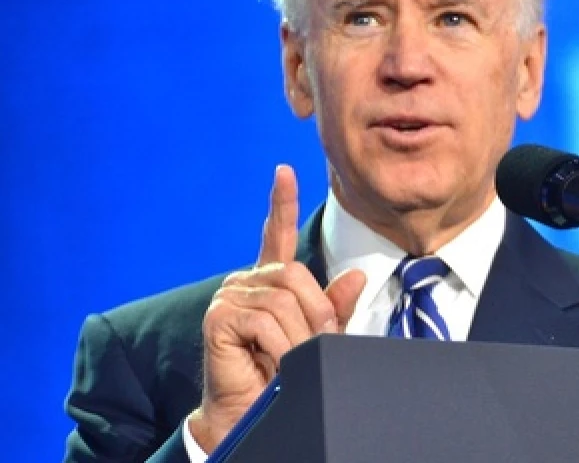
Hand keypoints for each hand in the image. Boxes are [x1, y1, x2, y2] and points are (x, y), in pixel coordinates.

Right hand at [189, 165, 365, 452]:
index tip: (285, 171)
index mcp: (270, 281)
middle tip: (310, 346)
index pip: (275, 234)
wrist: (252, 410)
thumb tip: (357, 275)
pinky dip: (280, 346)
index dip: (281, 203)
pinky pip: (266, 320)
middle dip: (316, 314)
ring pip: (284, 300)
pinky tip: (273, 362)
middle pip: (297, 275)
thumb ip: (336, 306)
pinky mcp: (218, 317)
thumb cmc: (285, 372)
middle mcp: (246, 281)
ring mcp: (229, 296)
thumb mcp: (320, 336)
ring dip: (298, 337)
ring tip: (290, 360)